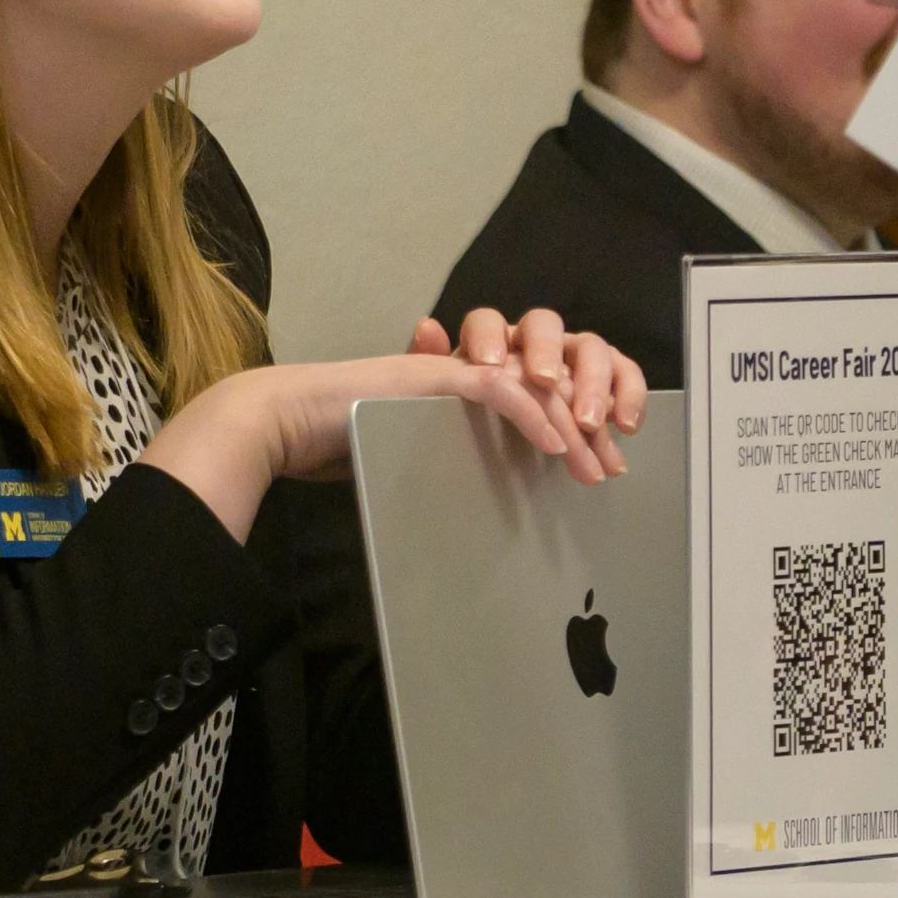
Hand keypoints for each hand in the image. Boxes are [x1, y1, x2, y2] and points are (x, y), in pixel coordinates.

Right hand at [144, 316, 649, 540]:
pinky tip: (558, 445)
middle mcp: (461, 370)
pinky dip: (533, 415)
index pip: (535, 396)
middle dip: (590, 426)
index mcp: (461, 391)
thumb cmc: (337, 450)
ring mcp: (447, 367)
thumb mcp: (413, 468)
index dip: (575, 427)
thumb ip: (448, 478)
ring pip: (533, 382)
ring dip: (572, 424)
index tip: (600, 467)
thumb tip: (478, 529)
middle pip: (546, 385)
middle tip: (615, 468)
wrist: (282, 423)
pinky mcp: (431, 375)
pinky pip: (496, 388)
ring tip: (597, 464)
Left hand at [411, 307, 650, 472]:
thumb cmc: (474, 415)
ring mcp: (573, 355)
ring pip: (591, 347)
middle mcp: (534, 340)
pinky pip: (625, 374)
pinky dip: (628, 396)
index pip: (487, 321)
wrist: (504, 439)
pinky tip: (625, 426)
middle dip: (547, 353)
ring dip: (593, 383)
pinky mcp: (605, 377)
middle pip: (544, 325)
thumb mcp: (444, 394)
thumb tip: (427, 326)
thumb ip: (430, 364)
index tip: (488, 364)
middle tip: (545, 384)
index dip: (488, 337)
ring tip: (589, 424)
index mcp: (491, 340)